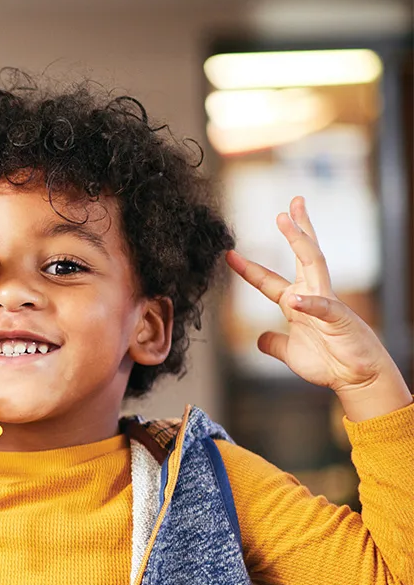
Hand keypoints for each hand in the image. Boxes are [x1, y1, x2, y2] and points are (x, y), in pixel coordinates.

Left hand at [227, 197, 410, 420]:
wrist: (356, 378)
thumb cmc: (329, 362)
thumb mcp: (290, 352)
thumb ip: (274, 343)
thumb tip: (259, 338)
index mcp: (296, 303)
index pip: (268, 280)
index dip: (248, 268)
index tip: (229, 254)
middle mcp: (311, 296)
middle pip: (302, 255)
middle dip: (294, 230)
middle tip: (287, 206)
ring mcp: (326, 303)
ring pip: (313, 264)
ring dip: (299, 241)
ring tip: (287, 219)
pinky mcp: (338, 319)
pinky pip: (322, 307)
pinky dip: (310, 303)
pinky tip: (296, 300)